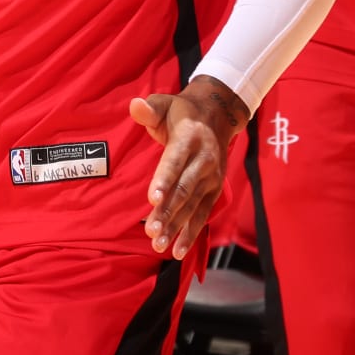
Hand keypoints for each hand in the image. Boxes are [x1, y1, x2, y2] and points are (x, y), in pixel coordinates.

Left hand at [129, 75, 246, 258]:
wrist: (218, 115)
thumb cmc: (182, 112)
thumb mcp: (165, 103)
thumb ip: (149, 108)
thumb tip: (135, 106)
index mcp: (190, 137)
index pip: (175, 161)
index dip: (164, 180)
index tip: (151, 199)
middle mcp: (204, 160)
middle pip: (184, 189)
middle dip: (168, 212)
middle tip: (151, 231)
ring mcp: (211, 177)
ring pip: (192, 206)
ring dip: (176, 227)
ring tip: (159, 245)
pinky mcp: (214, 190)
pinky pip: (202, 214)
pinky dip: (191, 233)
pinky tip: (177, 251)